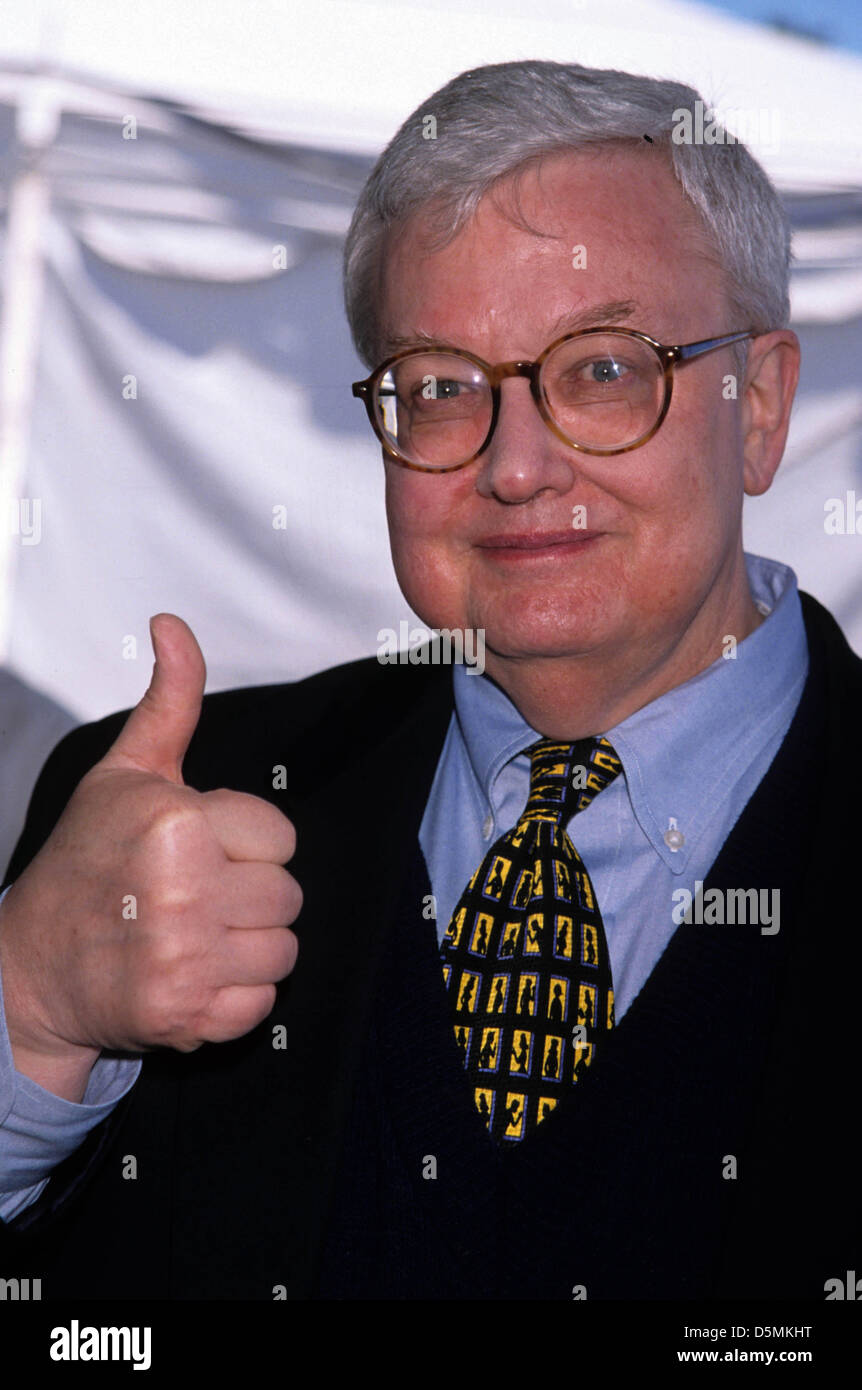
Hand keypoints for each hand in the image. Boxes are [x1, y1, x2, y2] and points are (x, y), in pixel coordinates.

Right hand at [0, 615, 300, 1096]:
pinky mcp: (186, 1016)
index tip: (199, 851)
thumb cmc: (85, 860)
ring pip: (283, 952)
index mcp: (177, 823)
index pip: (281, 838)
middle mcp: (184, 893)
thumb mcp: (124, 772)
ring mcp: (185, 961)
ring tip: (194, 936)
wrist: (29, 965)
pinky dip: (233, 998)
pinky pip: (261, 1004)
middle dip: (249, 896)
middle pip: (287, 897)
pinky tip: (190, 976)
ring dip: (247, 949)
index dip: (246, 845)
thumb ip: (169, 701)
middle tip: (193, 897)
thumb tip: (172, 624)